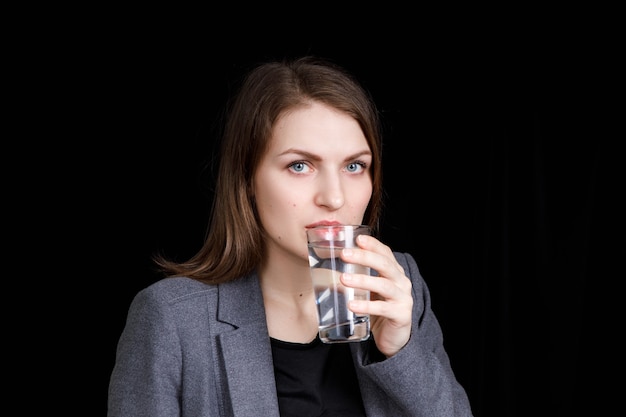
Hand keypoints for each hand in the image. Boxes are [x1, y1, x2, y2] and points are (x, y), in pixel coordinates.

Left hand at [340, 234, 412, 356]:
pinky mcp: (401, 315)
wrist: (393, 337)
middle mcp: (401, 282)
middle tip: (344, 254)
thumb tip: (328, 267)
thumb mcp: (368, 291)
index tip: (357, 238)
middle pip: (385, 264)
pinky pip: (383, 308)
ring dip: (363, 280)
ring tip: (343, 279)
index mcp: (394, 272)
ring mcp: (403, 298)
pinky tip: (352, 305)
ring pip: (384, 285)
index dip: (373, 244)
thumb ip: (356, 278)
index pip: (385, 253)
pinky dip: (367, 306)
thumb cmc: (378, 310)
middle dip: (364, 257)